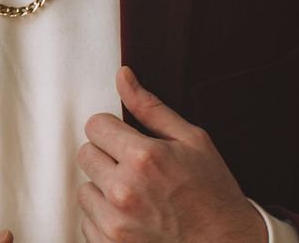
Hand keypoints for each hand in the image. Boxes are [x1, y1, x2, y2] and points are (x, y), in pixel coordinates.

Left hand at [74, 65, 264, 242]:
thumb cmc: (213, 192)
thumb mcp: (192, 141)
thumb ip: (150, 108)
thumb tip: (122, 76)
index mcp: (144, 158)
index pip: (95, 125)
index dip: (113, 130)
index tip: (129, 142)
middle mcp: (125, 190)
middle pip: (85, 154)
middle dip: (108, 157)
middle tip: (137, 170)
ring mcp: (116, 222)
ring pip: (85, 189)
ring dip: (104, 189)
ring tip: (137, 196)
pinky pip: (87, 221)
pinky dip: (105, 219)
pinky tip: (133, 218)